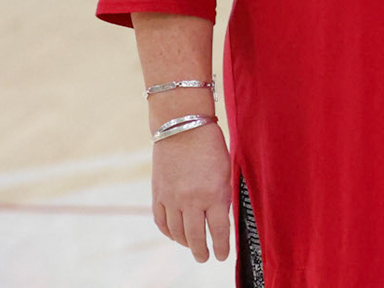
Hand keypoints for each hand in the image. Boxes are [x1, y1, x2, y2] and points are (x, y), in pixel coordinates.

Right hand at [151, 122, 232, 262]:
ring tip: (192, 247)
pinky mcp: (157, 194)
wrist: (182, 126)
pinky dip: (168, 232)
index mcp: (214, 194)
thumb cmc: (210, 145)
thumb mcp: (226, 170)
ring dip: (185, 243)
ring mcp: (172, 199)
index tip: (222, 256)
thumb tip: (221, 217)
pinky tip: (175, 235)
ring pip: (177, 232)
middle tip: (205, 257)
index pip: (219, 230)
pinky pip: (161, 222)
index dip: (222, 247)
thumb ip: (222, 195)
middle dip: (201, 251)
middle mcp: (192, 200)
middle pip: (196, 237)